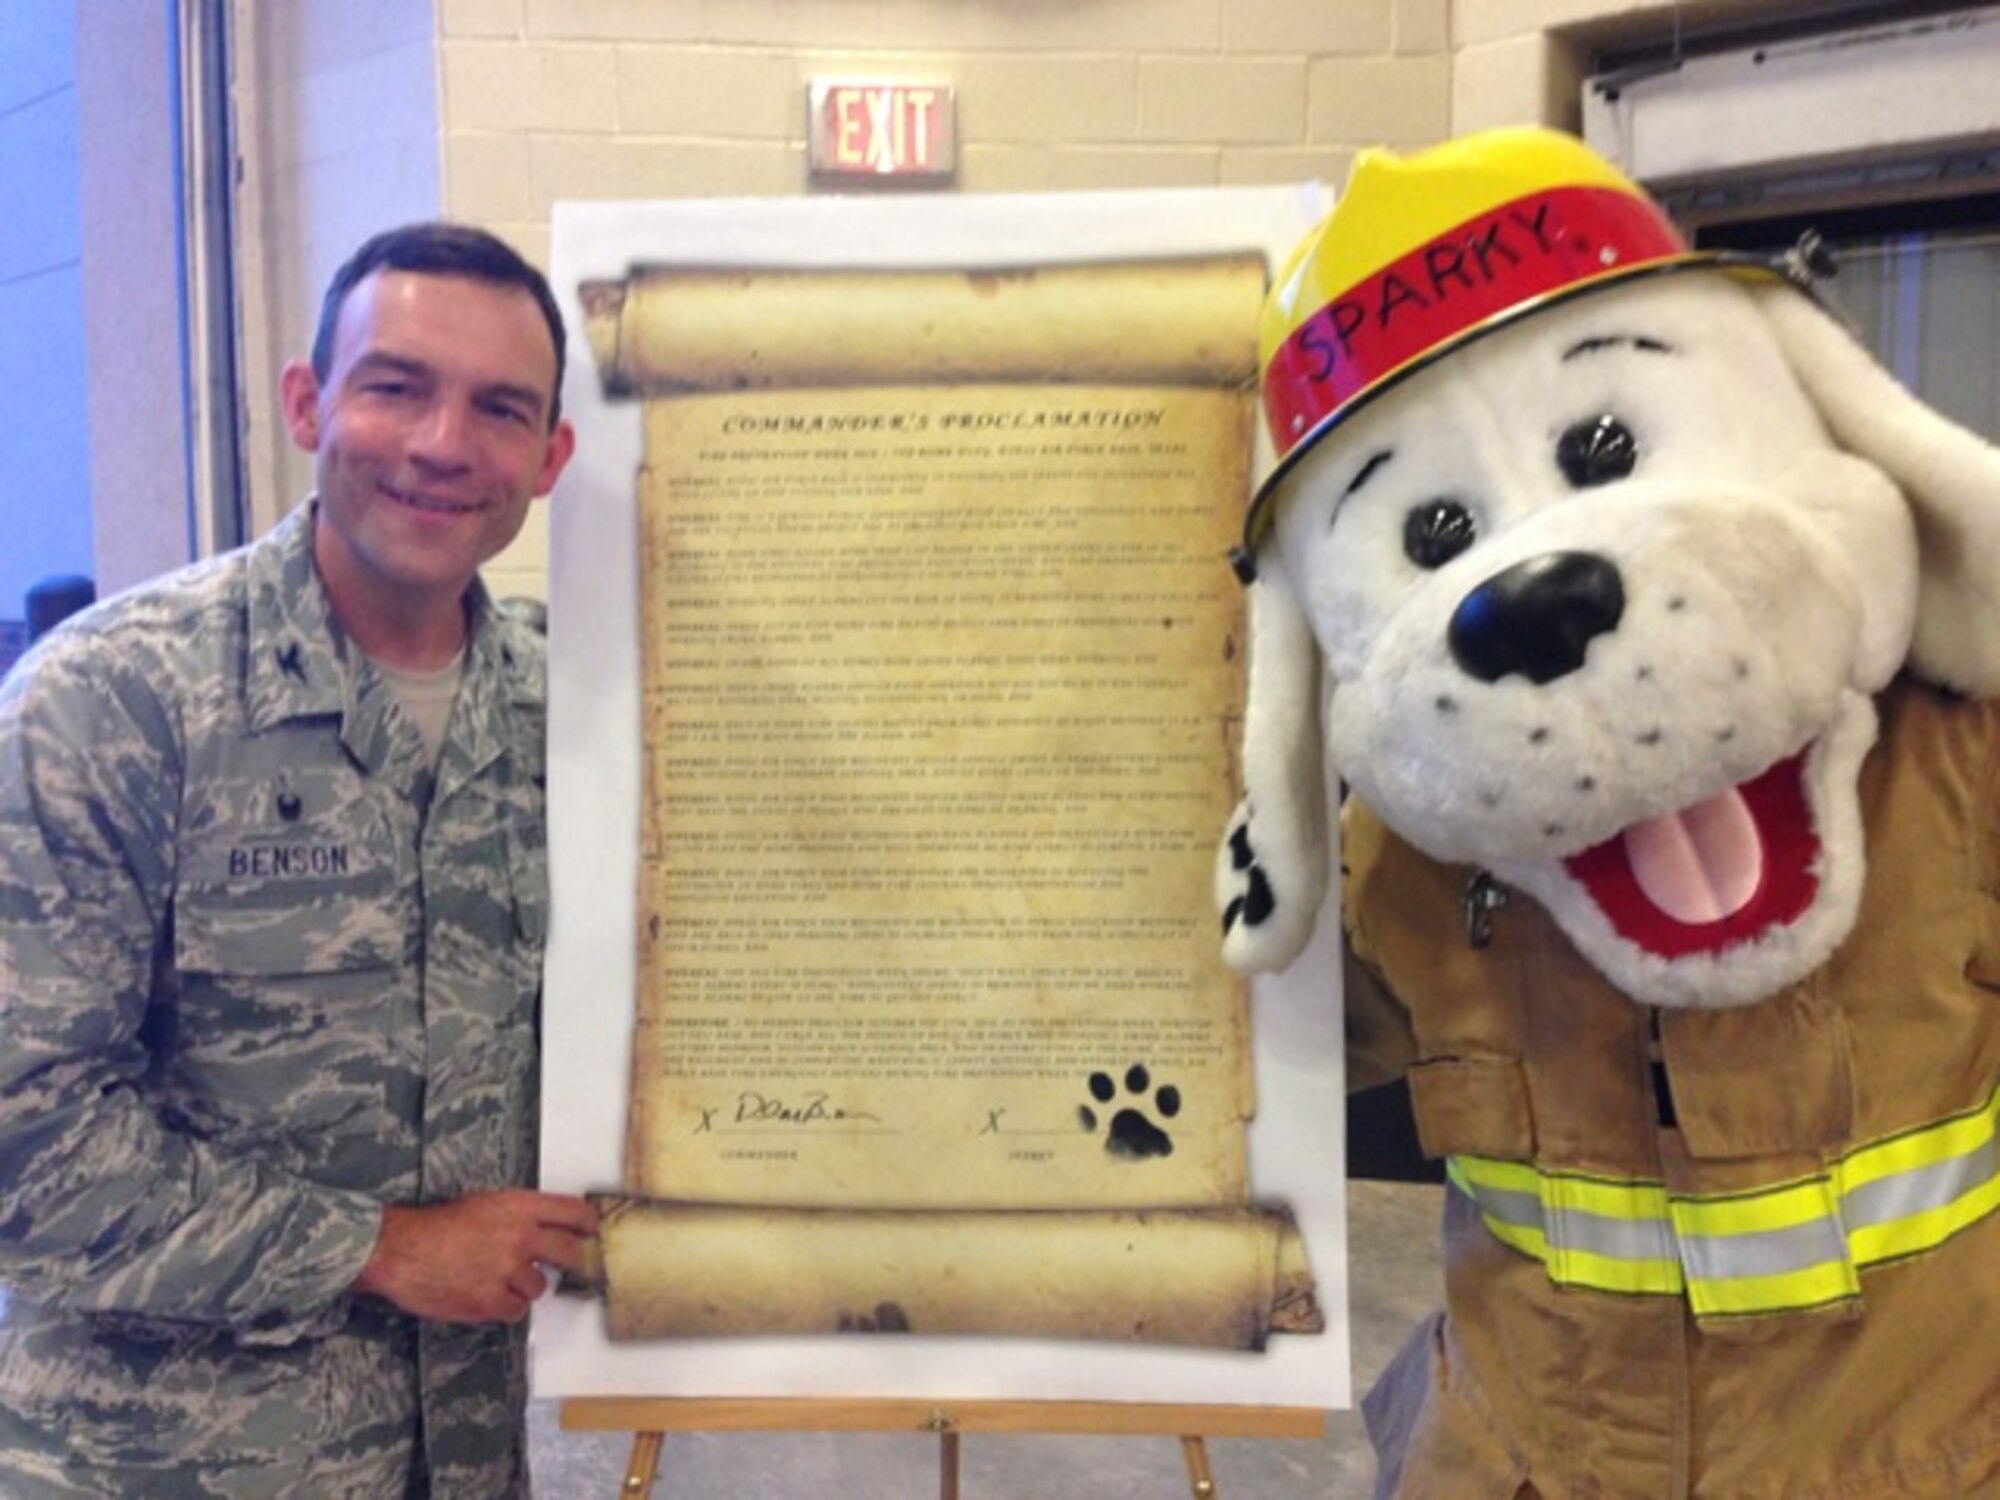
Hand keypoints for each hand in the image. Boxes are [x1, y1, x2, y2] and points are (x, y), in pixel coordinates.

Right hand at [353, 1190, 599, 1323]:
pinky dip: (505, 1306)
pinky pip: (516, 1310)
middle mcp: (520, 1237)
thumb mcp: (486, 1204)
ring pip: (540, 1288)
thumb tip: (549, 1230)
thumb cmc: (438, 1225)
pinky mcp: (491, 1300)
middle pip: (571, 1253)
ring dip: (525, 1287)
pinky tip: (487, 1295)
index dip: (590, 1226)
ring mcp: (507, 1271)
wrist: (401, 1250)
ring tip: (498, 1278)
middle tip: (573, 1267)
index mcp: (520, 1208)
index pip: (574, 1214)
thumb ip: (521, 1216)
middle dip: (575, 1262)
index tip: (595, 1235)